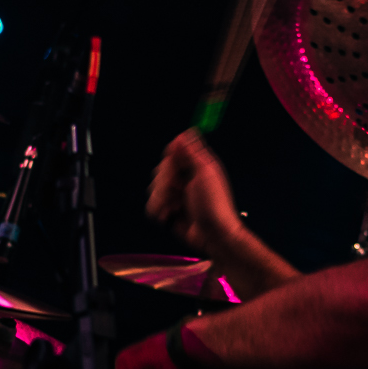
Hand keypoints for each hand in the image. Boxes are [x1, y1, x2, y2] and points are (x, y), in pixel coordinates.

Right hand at [146, 129, 241, 254]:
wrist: (212, 235)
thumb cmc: (214, 205)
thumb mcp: (205, 173)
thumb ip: (192, 152)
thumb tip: (184, 133)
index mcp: (197, 165)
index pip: (172, 153)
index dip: (170, 163)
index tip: (176, 172)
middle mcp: (186, 177)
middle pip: (160, 170)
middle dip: (165, 183)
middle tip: (178, 192)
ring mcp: (177, 194)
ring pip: (154, 187)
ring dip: (161, 199)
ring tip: (175, 208)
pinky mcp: (170, 209)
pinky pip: (153, 204)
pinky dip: (159, 210)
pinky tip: (170, 216)